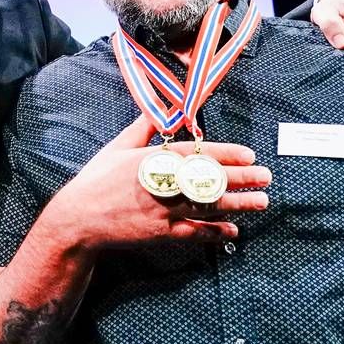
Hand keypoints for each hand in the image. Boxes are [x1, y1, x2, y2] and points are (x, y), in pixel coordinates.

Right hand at [46, 115, 270, 250]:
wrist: (77, 220)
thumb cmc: (96, 180)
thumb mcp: (116, 148)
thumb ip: (142, 129)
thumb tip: (160, 109)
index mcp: (150, 160)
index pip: (195, 154)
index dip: (224, 154)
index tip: (248, 154)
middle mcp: (159, 184)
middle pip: (208, 180)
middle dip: (241, 179)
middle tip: (266, 176)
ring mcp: (161, 211)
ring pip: (206, 207)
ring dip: (237, 204)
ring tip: (261, 201)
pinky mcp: (159, 234)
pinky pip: (193, 233)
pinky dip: (214, 232)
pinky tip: (234, 231)